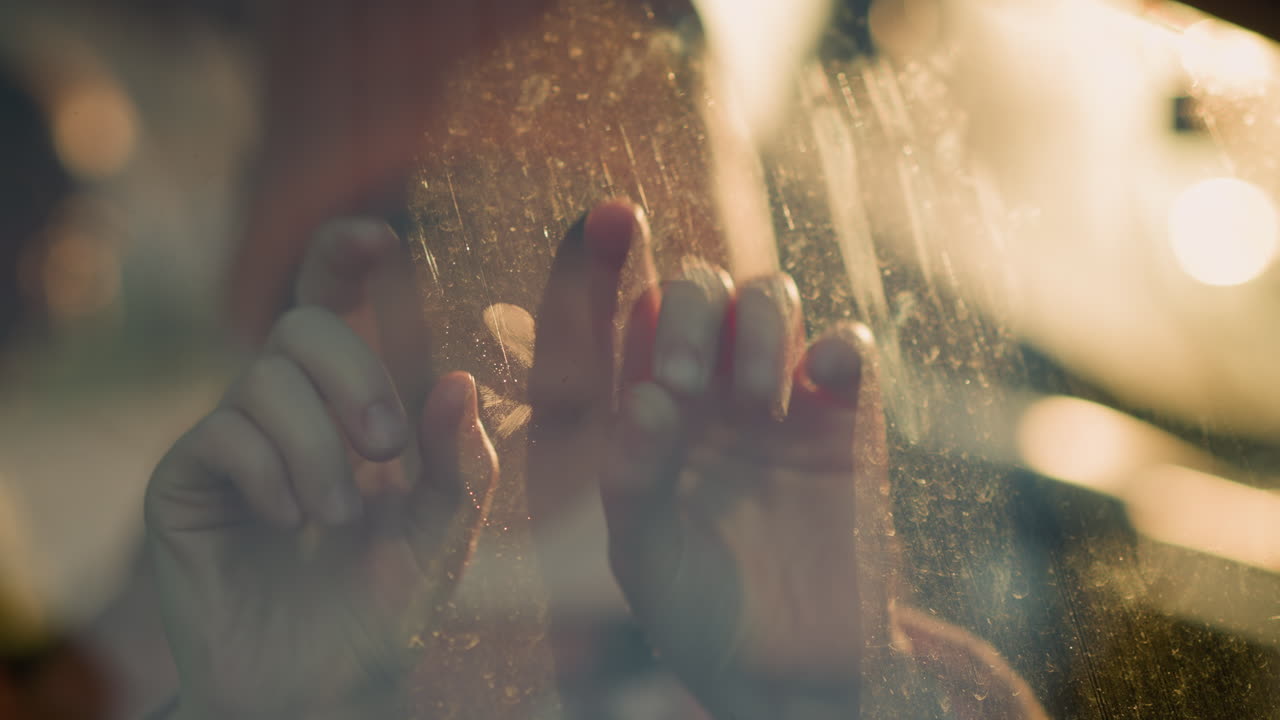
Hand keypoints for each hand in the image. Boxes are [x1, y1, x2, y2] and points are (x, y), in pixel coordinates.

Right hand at [145, 220, 496, 719]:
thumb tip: (456, 381)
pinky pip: (220, 433)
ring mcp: (232, 441)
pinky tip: (288, 523)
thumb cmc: (380, 606)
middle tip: (388, 448)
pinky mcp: (184, 482)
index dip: (344, 254)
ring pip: (263, 377)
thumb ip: (457, 463)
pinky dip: (270, 474)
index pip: (338, 304)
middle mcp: (287, 409)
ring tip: (339, 516)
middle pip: (302, 322)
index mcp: (350, 405)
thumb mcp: (440, 533)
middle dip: (355, 374)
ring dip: (318, 447)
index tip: (380, 238)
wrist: (314, 690)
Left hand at [600, 259, 890, 718]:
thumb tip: (647, 396)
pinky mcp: (847, 423)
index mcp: (643, 409)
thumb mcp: (643, 554)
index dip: (609, 259)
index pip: (622, 313)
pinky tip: (823, 374)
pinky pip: (850, 351)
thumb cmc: (698, 615)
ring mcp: (779, 400)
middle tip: (686, 380)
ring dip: (761, 322)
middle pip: (700, 288)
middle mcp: (706, 390)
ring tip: (756, 402)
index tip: (609, 218)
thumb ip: (633, 475)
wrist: (788, 672)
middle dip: (691, 309)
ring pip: (773, 298)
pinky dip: (840, 344)